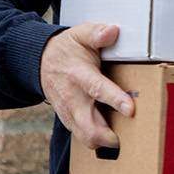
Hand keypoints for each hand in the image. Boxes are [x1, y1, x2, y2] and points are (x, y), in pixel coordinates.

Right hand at [41, 22, 135, 148]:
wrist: (40, 61)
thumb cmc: (67, 49)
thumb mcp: (80, 35)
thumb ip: (97, 33)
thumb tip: (112, 31)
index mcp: (79, 75)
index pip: (97, 90)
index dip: (115, 100)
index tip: (130, 109)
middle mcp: (73, 98)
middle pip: (90, 127)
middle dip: (111, 137)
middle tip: (133, 137)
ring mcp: (69, 112)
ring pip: (86, 138)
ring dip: (106, 142)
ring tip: (126, 139)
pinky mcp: (69, 120)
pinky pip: (82, 137)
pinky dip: (97, 141)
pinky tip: (112, 137)